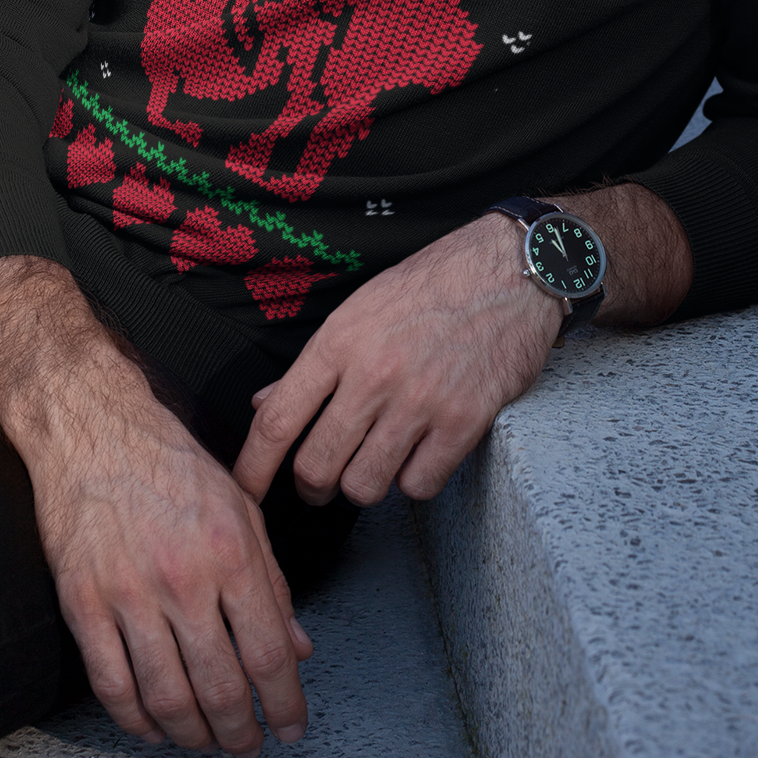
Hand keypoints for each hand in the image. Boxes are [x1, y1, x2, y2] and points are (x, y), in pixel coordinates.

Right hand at [0, 258, 311, 757]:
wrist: (93, 428)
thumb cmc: (170, 462)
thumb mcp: (240, 507)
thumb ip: (271, 580)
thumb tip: (297, 646)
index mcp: (230, 551)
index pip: (268, 651)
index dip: (285, 703)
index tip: (291, 727)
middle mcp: (183, 578)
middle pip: (220, 687)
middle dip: (241, 733)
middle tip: (249, 747)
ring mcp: (128, 595)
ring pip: (167, 697)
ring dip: (193, 736)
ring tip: (207, 743)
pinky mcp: (83, 603)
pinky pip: (112, 684)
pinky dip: (136, 720)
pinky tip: (154, 728)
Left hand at [233, 183, 690, 511]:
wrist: (510, 270)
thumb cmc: (432, 285)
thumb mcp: (361, 307)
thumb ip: (316, 362)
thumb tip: (266, 406)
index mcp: (340, 340)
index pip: (278, 419)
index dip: (253, 466)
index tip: (246, 488)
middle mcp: (374, 373)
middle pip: (316, 466)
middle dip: (312, 485)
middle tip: (322, 480)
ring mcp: (420, 400)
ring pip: (365, 486)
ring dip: (365, 483)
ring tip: (376, 461)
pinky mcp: (465, 421)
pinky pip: (419, 485)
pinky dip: (415, 480)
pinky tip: (420, 454)